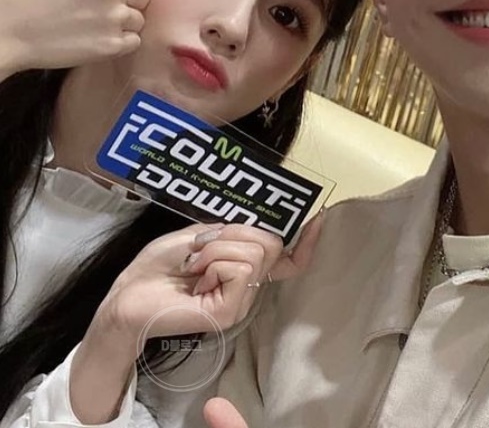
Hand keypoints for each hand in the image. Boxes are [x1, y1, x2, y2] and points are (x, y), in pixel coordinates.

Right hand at [0, 0, 148, 76]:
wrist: (6, 27)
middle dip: (121, 0)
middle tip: (87, 6)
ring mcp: (117, 15)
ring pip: (138, 18)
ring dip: (120, 22)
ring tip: (88, 22)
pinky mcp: (114, 45)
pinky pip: (133, 42)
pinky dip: (117, 43)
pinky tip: (92, 37)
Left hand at [68, 216, 321, 422]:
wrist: (128, 296)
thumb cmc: (158, 266)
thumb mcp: (200, 236)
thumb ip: (233, 232)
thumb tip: (266, 230)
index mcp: (242, 269)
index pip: (285, 259)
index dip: (305, 240)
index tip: (320, 218)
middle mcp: (248, 287)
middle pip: (269, 242)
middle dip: (233, 233)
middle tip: (201, 250)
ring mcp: (241, 301)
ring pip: (255, 251)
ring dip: (217, 248)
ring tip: (194, 266)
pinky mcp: (230, 311)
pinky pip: (240, 266)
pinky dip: (214, 261)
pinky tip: (196, 278)